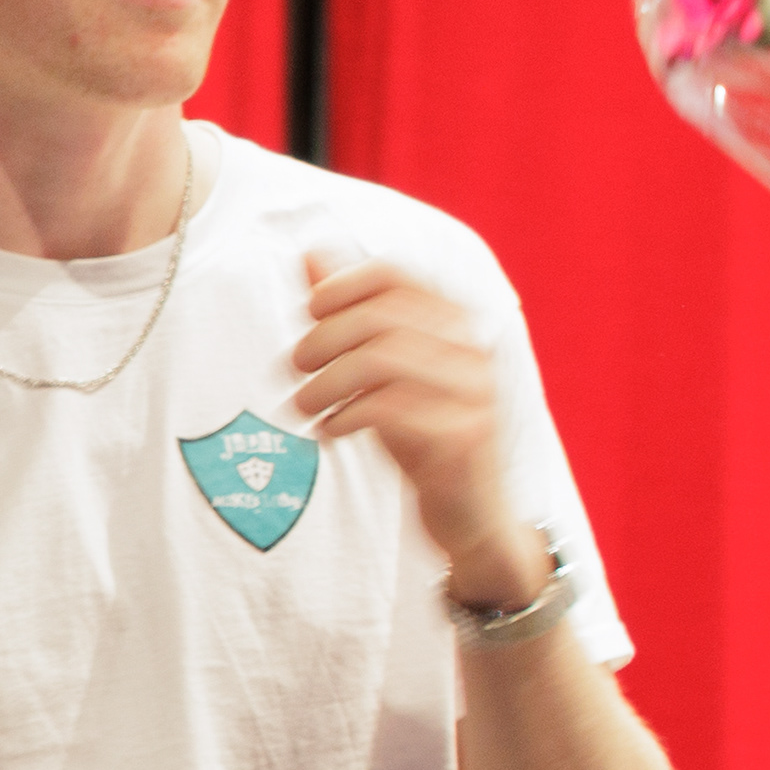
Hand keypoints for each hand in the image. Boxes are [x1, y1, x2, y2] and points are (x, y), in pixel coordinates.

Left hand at [291, 258, 536, 601]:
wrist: (475, 518)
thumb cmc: (425, 436)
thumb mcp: (388, 372)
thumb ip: (355, 312)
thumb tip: (313, 252)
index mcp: (461, 321)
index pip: (394, 274)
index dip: (341, 286)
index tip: (309, 314)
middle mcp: (475, 348)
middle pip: (379, 316)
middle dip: (321, 339)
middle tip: (294, 369)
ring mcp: (474, 393)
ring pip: (379, 361)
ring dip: (325, 382)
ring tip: (302, 405)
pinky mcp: (462, 437)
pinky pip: (388, 409)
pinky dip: (345, 416)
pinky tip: (330, 432)